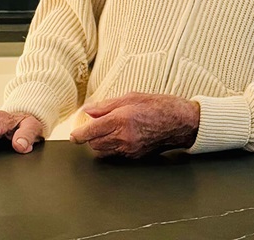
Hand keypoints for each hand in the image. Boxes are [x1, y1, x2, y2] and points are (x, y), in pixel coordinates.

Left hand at [69, 92, 199, 158]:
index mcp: (121, 120)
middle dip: (89, 137)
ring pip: (103, 152)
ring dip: (99, 143)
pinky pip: (116, 154)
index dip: (78, 134)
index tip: (73, 135)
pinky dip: (112, 147)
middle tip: (92, 127)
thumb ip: (105, 106)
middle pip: (94, 144)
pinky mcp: (136, 156)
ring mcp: (130, 149)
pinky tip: (118, 137)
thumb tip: (88, 111)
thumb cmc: (158, 106)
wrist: (180, 122)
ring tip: (105, 131)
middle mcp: (124, 137)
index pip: (90, 131)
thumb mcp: (130, 97)